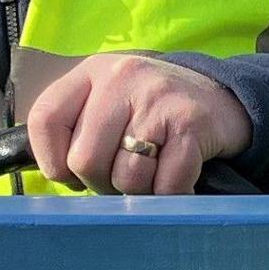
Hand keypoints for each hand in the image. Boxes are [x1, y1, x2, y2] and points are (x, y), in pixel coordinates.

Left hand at [23, 52, 253, 195]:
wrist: (223, 99)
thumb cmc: (152, 111)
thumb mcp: (109, 101)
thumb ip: (76, 127)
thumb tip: (50, 176)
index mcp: (93, 73)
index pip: (45, 119)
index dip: (51, 161)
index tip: (70, 174)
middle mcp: (122, 78)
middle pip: (85, 159)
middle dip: (101, 183)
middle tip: (120, 177)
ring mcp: (158, 99)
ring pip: (126, 178)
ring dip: (138, 193)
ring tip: (151, 174)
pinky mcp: (191, 124)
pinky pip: (166, 185)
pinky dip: (171, 196)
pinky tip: (177, 181)